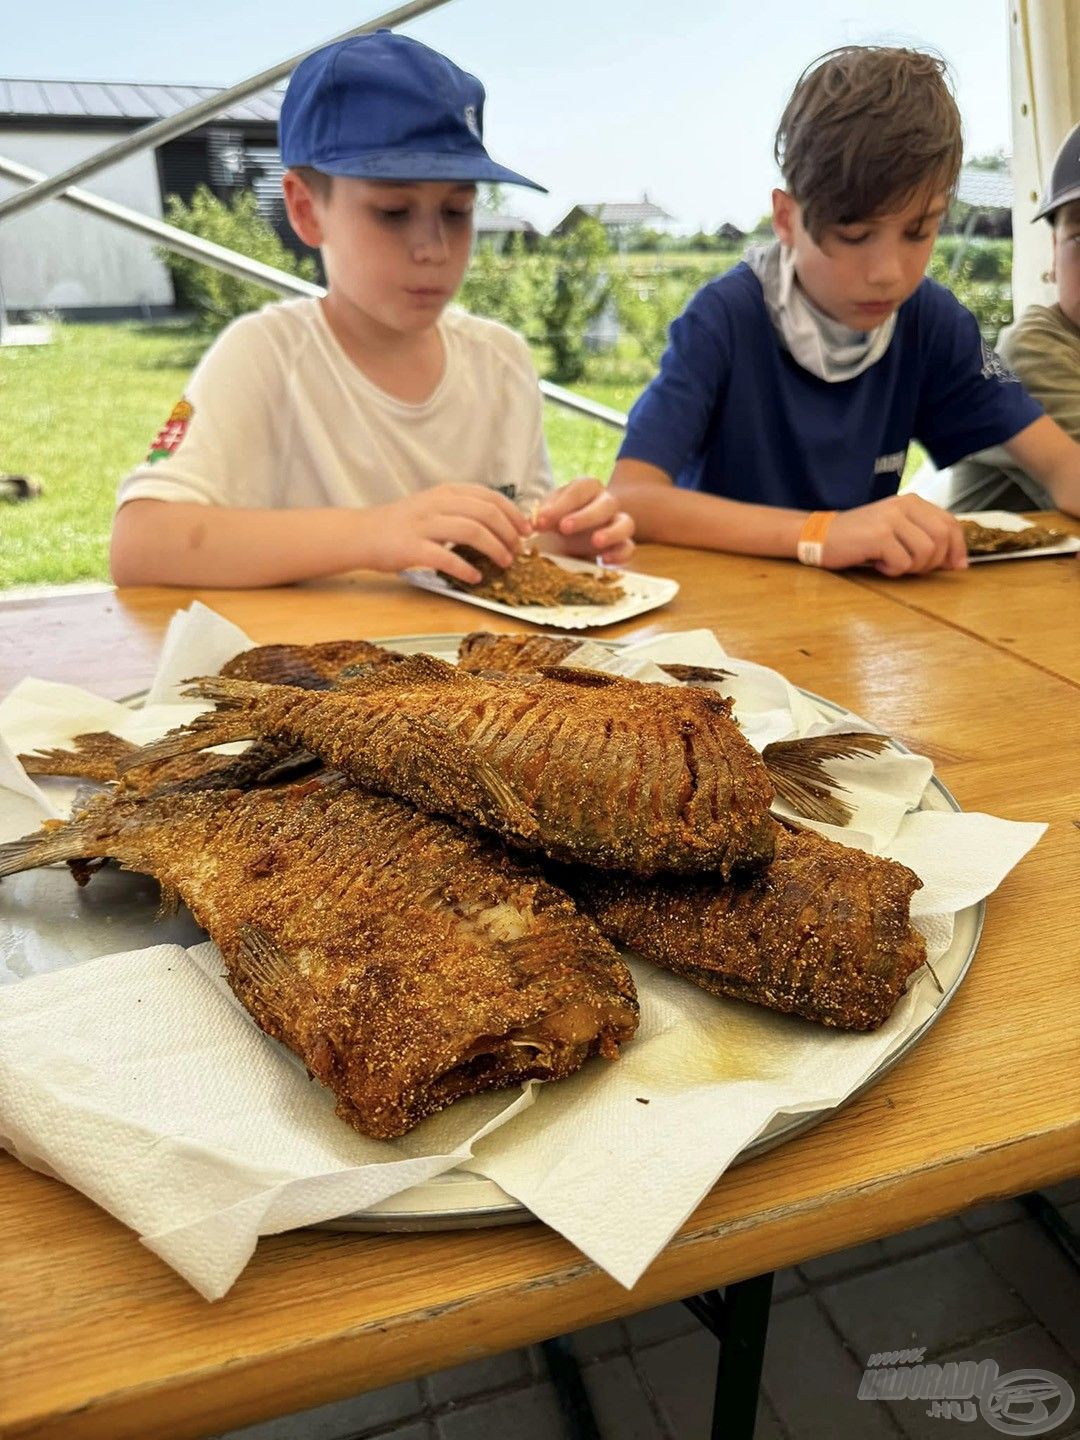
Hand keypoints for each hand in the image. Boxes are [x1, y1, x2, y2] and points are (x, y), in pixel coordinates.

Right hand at [369, 485, 531, 583]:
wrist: (363, 534)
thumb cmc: (402, 524)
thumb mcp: (434, 506)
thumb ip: (462, 510)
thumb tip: (500, 524)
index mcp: (446, 492)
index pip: (490, 496)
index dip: (513, 513)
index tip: (526, 530)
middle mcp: (437, 503)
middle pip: (485, 512)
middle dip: (508, 532)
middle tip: (517, 550)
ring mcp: (424, 524)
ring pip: (471, 531)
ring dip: (494, 548)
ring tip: (505, 563)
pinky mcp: (412, 547)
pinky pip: (445, 557)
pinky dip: (465, 568)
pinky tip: (476, 577)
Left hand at [533, 477, 635, 564]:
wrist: (571, 535)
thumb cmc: (559, 518)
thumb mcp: (549, 513)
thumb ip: (544, 516)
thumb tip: (536, 522)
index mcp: (587, 488)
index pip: (580, 489)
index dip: (561, 504)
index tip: (542, 519)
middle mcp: (606, 502)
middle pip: (606, 504)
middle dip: (585, 516)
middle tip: (564, 528)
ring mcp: (617, 523)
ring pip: (626, 523)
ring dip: (611, 532)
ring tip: (596, 542)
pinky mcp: (622, 544)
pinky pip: (629, 548)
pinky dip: (620, 554)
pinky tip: (604, 560)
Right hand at [823, 495, 967, 576]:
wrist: (820, 536)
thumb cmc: (860, 538)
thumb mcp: (896, 529)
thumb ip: (924, 537)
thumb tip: (957, 562)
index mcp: (912, 501)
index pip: (950, 522)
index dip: (958, 547)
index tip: (956, 566)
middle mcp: (904, 505)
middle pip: (942, 538)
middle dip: (934, 561)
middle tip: (914, 568)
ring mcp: (891, 519)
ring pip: (926, 552)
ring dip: (913, 567)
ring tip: (894, 564)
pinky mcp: (878, 536)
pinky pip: (902, 563)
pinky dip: (893, 571)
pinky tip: (879, 564)